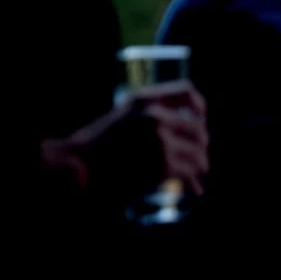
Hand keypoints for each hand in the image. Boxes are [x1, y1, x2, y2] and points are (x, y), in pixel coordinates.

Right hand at [56, 81, 209, 197]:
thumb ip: (150, 118)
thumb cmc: (98, 146)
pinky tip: (194, 188)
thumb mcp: (122, 117)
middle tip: (199, 157)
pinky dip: (193, 182)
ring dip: (200, 165)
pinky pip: (189, 172)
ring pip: (197, 153)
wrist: (80, 165)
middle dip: (200, 145)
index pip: (186, 91)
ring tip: (198, 173)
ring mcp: (160, 140)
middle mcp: (155, 116)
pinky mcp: (163, 163)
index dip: (199, 105)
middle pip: (198, 128)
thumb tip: (185, 129)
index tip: (200, 118)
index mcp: (145, 101)